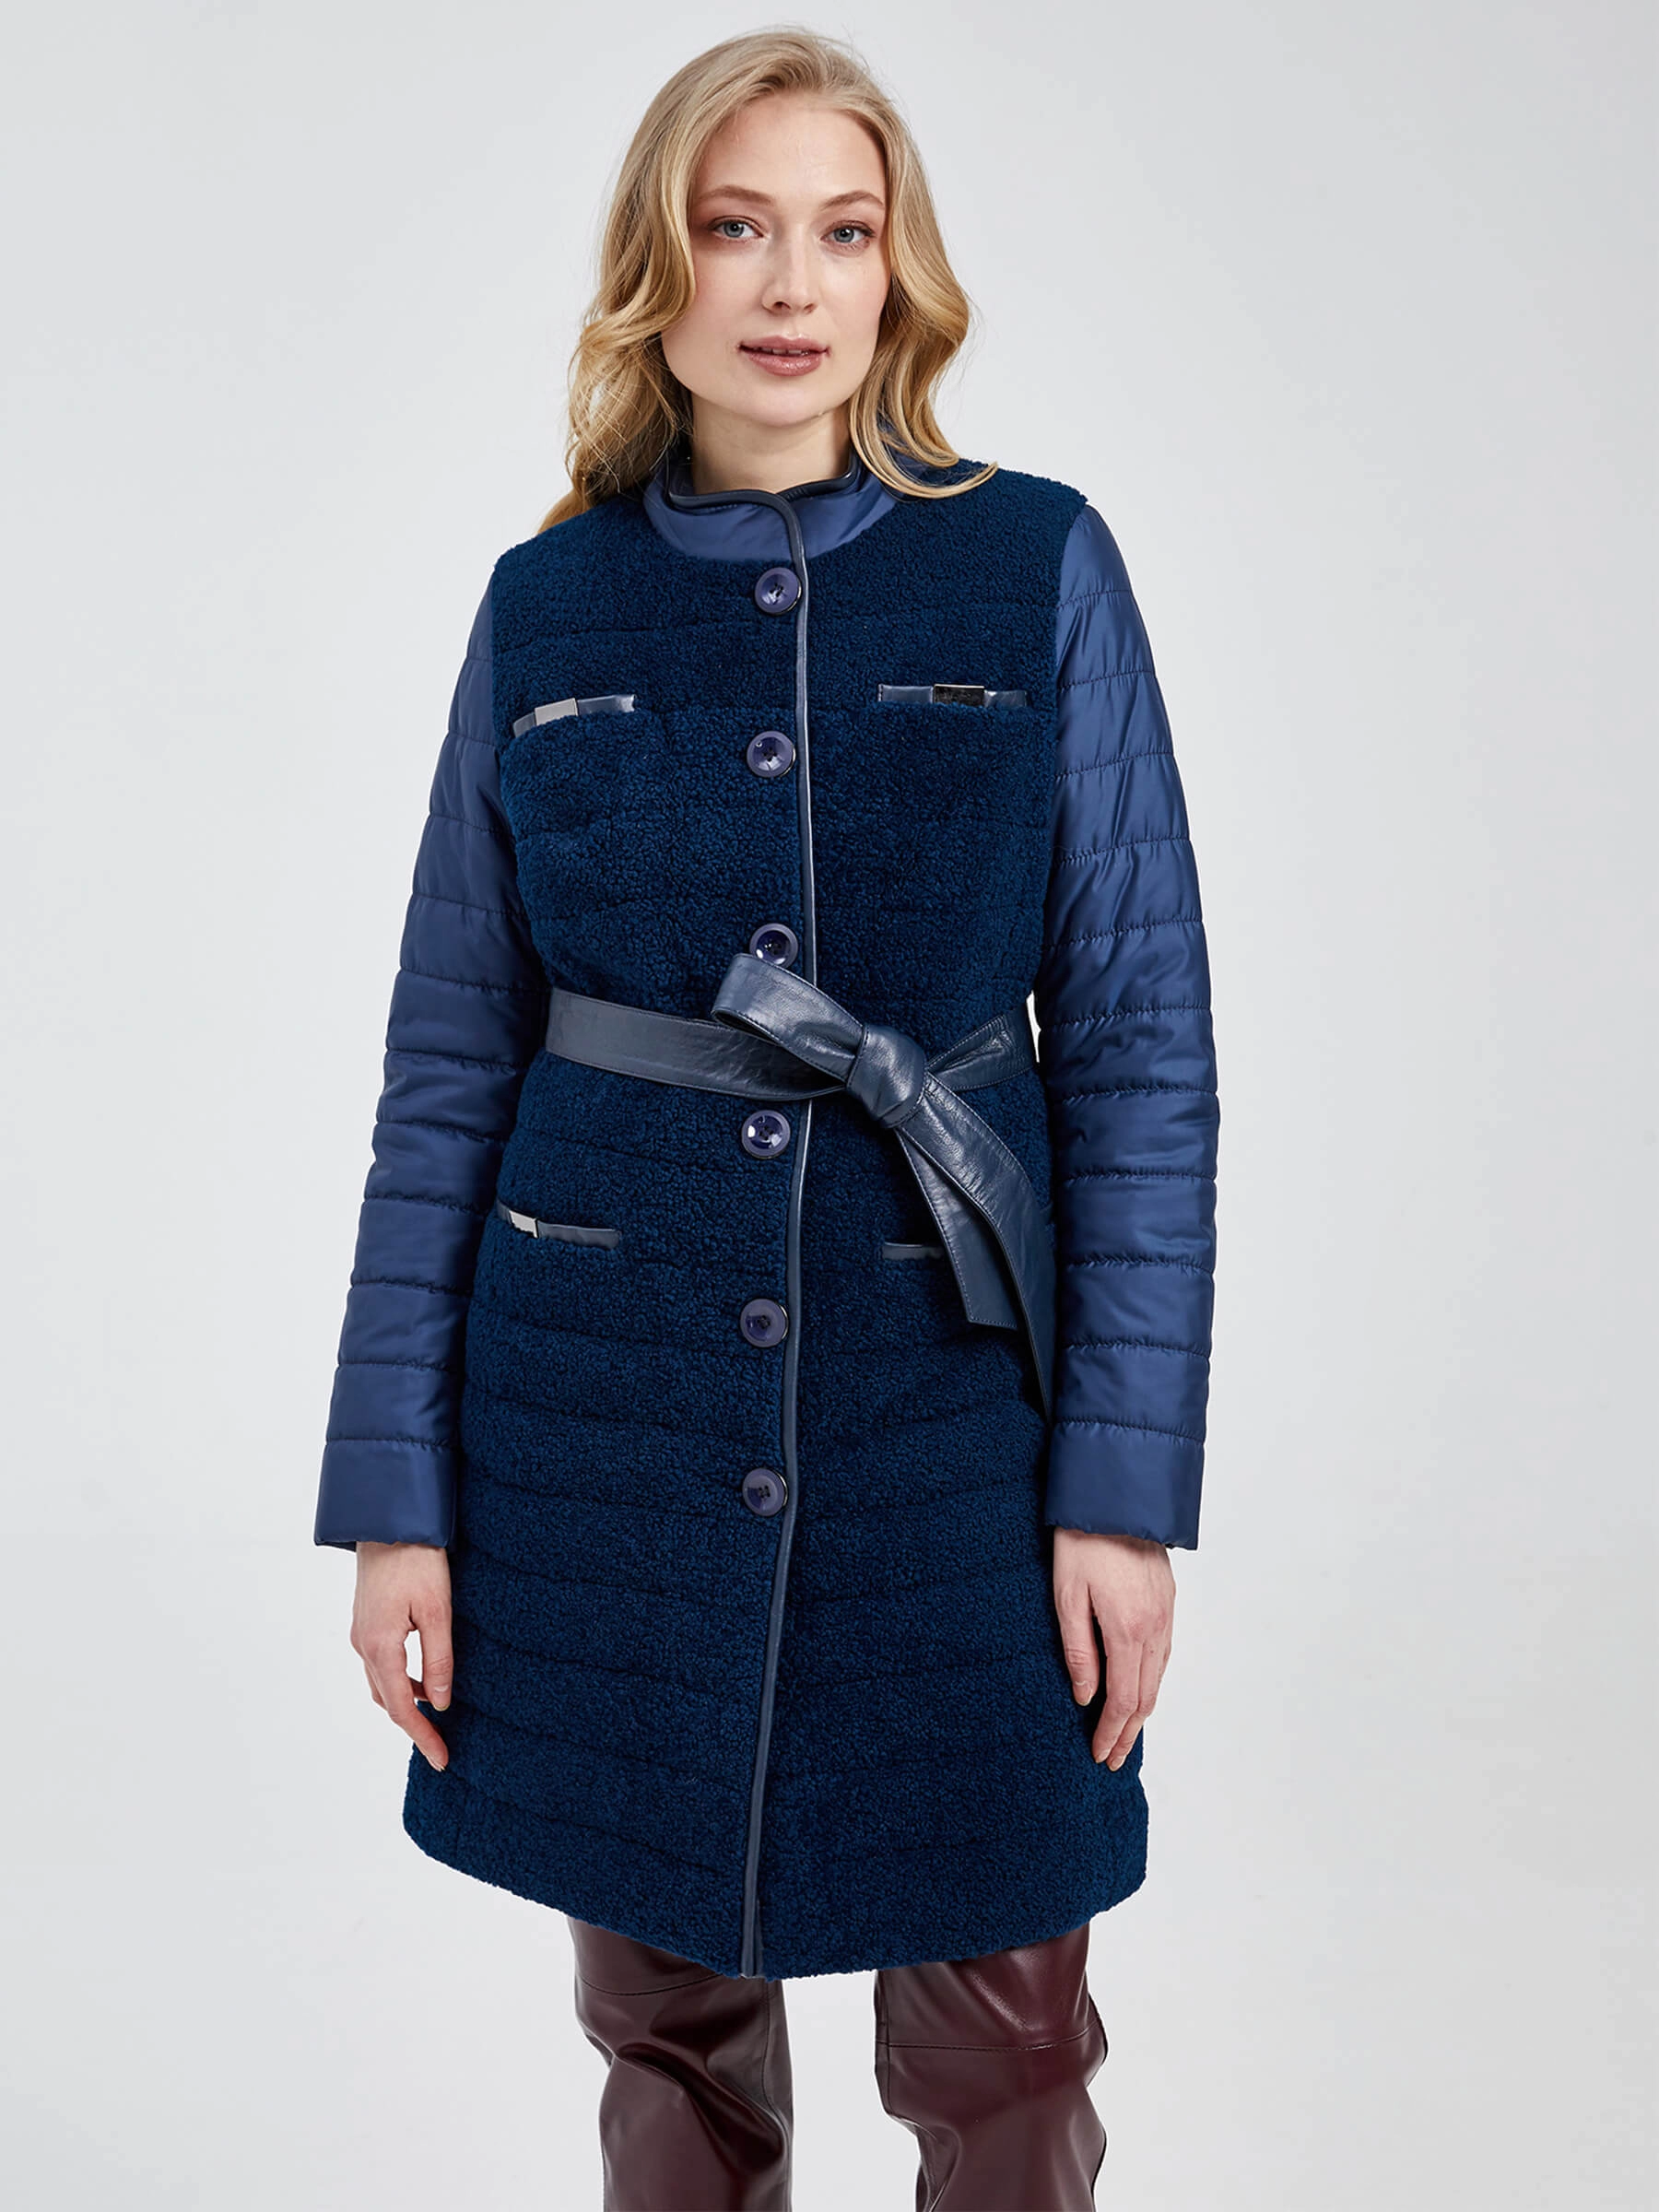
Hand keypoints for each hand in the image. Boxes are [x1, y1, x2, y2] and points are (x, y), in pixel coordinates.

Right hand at [351, 1541, 453, 1770]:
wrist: (388, 1522)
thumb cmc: (417, 1561)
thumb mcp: (438, 1611)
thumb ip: (439, 1659)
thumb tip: (441, 1704)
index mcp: (380, 1646)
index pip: (401, 1707)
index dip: (422, 1736)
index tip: (442, 1760)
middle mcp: (364, 1645)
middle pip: (388, 1701)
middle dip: (413, 1726)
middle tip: (441, 1747)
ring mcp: (361, 1633)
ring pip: (382, 1684)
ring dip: (406, 1704)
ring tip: (436, 1719)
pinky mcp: (366, 1622)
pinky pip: (381, 1665)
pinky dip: (400, 1681)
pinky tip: (423, 1680)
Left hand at [1051, 1528, 1174, 1768]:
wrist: (1116, 1496)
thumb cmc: (1083, 1541)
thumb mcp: (1067, 1597)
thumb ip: (1079, 1651)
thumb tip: (1085, 1696)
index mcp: (1128, 1630)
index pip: (1123, 1699)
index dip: (1111, 1732)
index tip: (1099, 1755)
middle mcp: (1155, 1627)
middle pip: (1146, 1696)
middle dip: (1129, 1731)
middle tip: (1114, 1758)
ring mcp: (1165, 1613)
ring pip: (1159, 1676)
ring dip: (1143, 1709)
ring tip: (1126, 1732)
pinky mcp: (1167, 1600)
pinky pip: (1164, 1653)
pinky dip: (1153, 1680)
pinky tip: (1142, 1687)